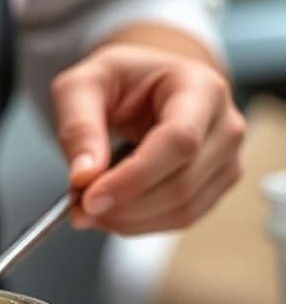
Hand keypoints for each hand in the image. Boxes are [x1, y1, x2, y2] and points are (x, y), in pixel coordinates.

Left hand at [49, 42, 245, 233]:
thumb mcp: (80, 86)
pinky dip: (138, 223)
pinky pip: (181, 218)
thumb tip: (83, 177)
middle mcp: (224, 125)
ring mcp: (226, 159)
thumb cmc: (117, 79)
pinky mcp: (216, 185)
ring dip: (126, 220)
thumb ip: (78, 127)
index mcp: (200, 87)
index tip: (90, 198)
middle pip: (181, 183)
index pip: (180, 141)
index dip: (134, 177)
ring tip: (86, 207)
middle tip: (76, 206)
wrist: (142, 85)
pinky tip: (110, 210)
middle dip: (122, 204)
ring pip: (182, 209)